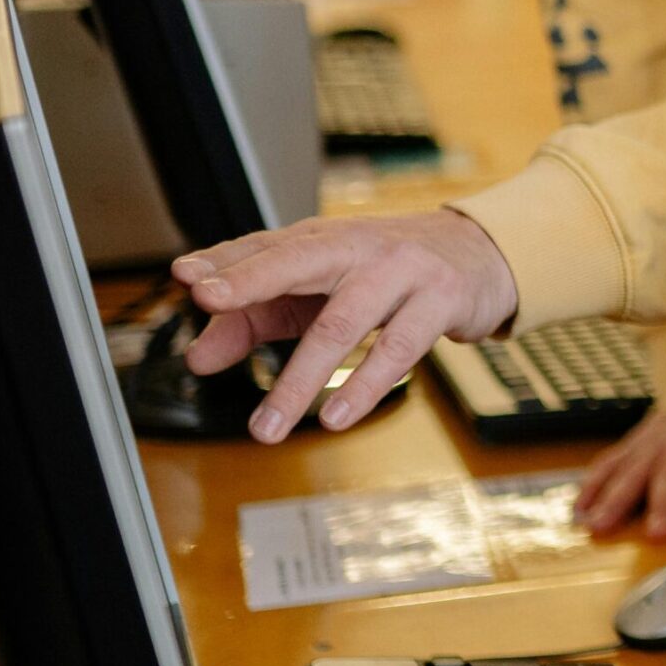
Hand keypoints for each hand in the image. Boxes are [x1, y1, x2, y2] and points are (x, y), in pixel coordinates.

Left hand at [174, 209, 519, 441]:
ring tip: (267, 426)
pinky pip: (397, 348)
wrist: (480, 255)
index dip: (225, 262)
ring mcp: (402, 270)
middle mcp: (357, 247)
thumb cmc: (389, 273)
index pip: (264, 247)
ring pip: (343, 322)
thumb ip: (255, 320)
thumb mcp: (318, 292)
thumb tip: (198, 357)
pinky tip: (337, 416)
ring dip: (300, 379)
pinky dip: (364, 386)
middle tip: (210, 302)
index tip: (185, 277)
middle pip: (299, 260)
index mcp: (321, 240)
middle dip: (253, 280)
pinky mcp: (440, 300)